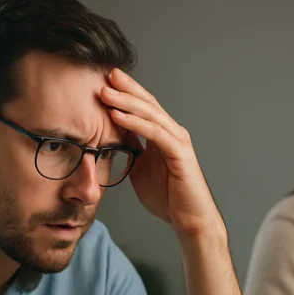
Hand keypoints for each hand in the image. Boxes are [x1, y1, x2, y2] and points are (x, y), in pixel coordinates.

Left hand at [100, 68, 221, 236]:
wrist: (189, 219)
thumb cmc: (168, 197)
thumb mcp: (140, 169)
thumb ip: (131, 151)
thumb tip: (112, 138)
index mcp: (163, 136)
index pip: (143, 107)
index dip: (126, 92)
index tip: (105, 81)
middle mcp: (172, 133)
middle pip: (148, 103)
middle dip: (126, 88)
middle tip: (106, 75)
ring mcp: (177, 142)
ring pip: (151, 115)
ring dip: (127, 102)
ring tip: (107, 92)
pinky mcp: (180, 154)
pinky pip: (155, 134)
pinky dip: (135, 123)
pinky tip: (118, 116)